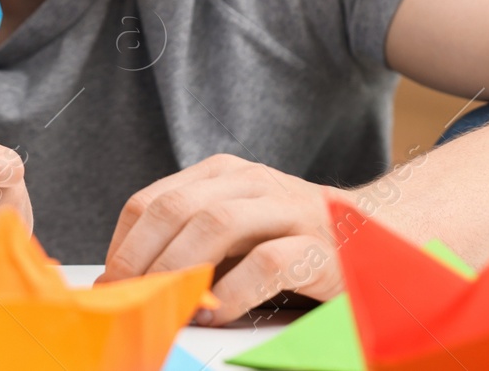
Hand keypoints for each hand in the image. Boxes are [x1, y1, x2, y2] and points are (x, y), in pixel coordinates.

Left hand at [100, 154, 345, 324]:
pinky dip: (233, 291)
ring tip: (165, 302)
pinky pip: (267, 263)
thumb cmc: (293, 240)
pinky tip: (217, 313)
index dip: (124, 244)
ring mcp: (289, 210)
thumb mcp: (238, 228)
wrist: (377, 241)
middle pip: (176, 210)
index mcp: (224, 174)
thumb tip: (129, 279)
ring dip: (180, 269)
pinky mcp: (319, 247)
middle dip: (142, 258)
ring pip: (216, 224)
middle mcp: (253, 183)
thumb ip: (191, 242)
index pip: (153, 200)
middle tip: (127, 298)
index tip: (111, 281)